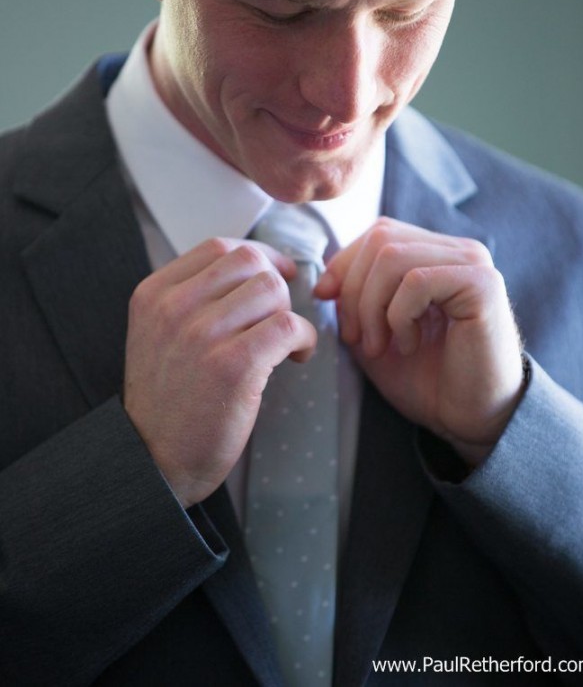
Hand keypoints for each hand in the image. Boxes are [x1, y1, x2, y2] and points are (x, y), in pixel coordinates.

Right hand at [124, 238, 315, 506]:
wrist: (155, 459)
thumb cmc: (169, 397)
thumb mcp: (159, 333)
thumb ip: (192, 297)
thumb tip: (257, 266)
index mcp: (153, 294)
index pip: (218, 247)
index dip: (258, 256)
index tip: (276, 275)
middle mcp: (173, 307)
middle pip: (249, 261)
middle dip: (275, 284)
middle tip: (278, 317)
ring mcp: (201, 335)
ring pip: (271, 290)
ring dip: (289, 313)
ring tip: (285, 343)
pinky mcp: (232, 365)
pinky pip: (288, 325)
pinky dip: (304, 338)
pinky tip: (296, 356)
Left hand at [315, 218, 523, 464]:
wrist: (470, 419)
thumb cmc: (428, 379)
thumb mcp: (376, 331)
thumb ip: (355, 298)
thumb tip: (326, 278)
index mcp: (436, 255)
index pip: (379, 232)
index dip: (344, 263)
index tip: (325, 299)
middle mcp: (459, 251)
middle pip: (381, 238)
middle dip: (354, 290)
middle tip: (356, 338)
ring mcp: (473, 264)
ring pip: (393, 257)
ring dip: (372, 307)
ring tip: (379, 346)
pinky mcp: (482, 285)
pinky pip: (417, 282)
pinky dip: (399, 316)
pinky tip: (409, 345)